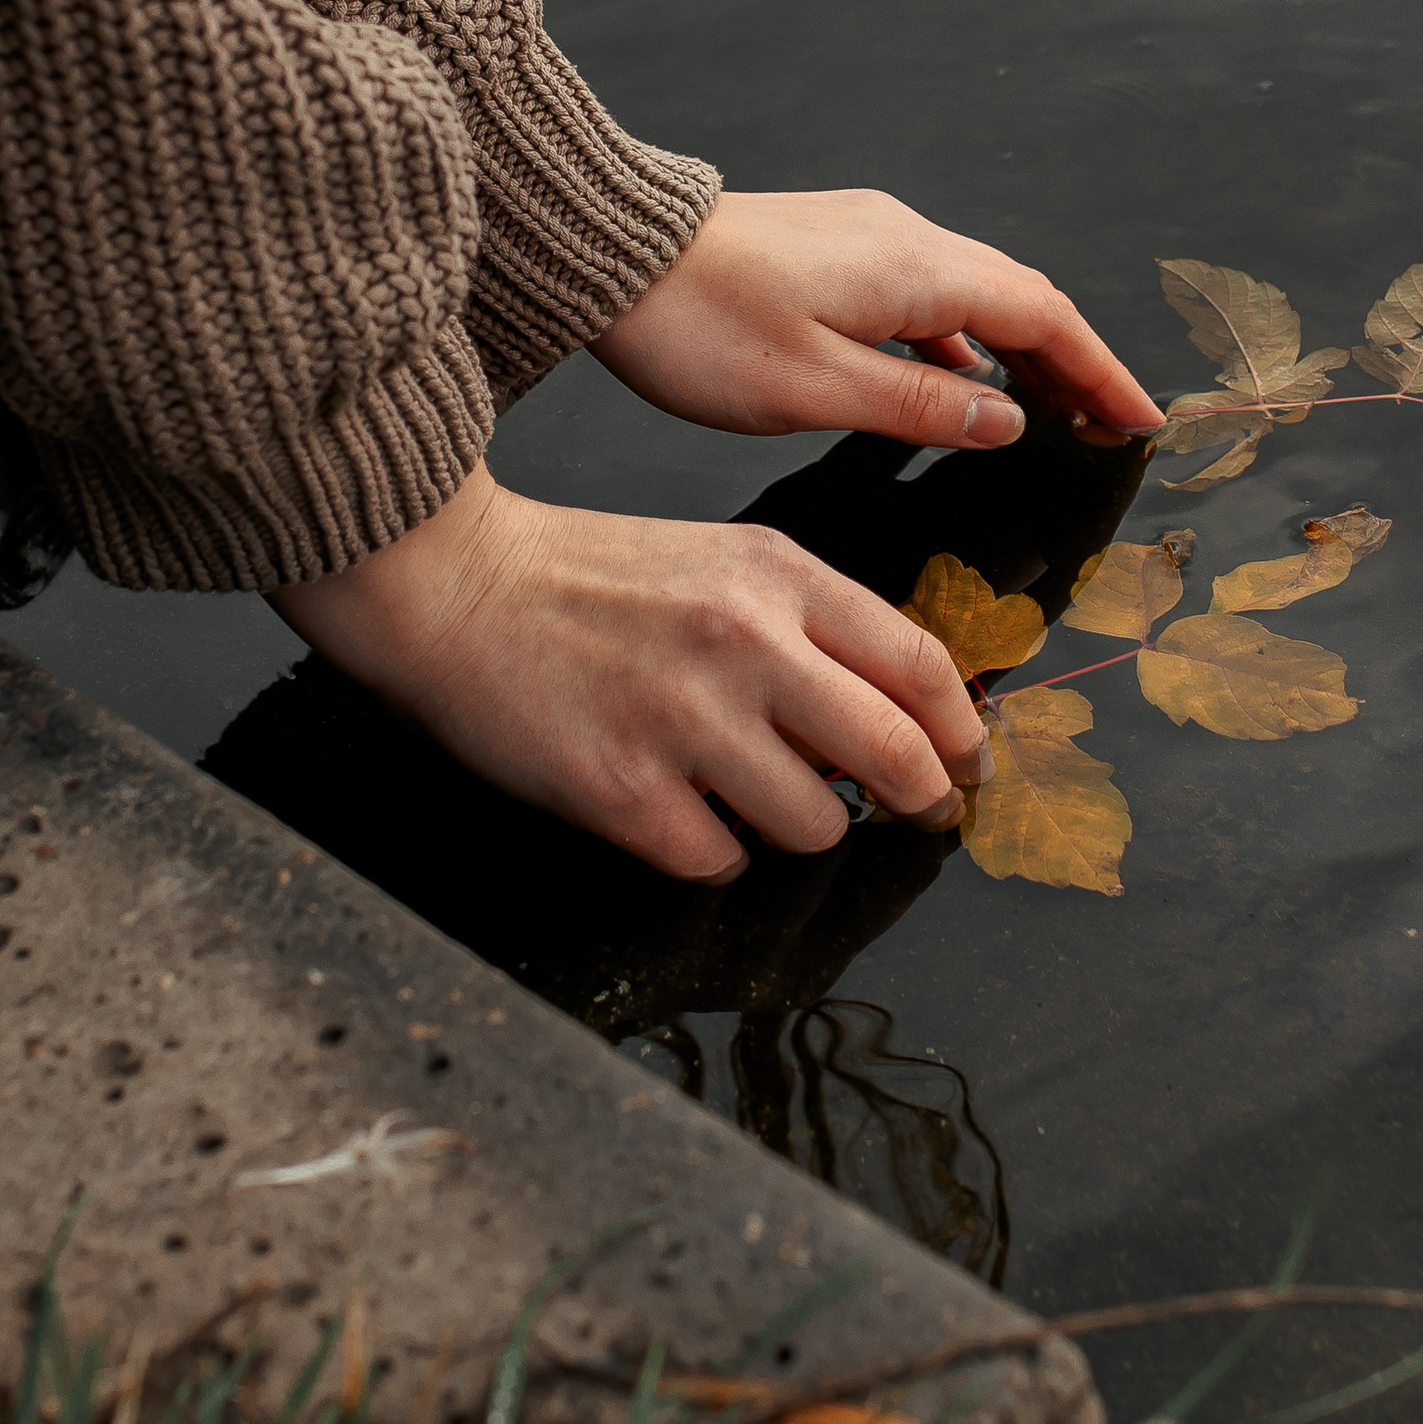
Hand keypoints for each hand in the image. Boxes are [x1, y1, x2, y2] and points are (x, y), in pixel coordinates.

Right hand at [269, 465, 989, 881]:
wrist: (453, 582)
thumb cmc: (585, 577)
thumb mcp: (721, 562)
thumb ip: (811, 625)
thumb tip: (895, 712)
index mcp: (780, 579)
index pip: (921, 665)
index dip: (963, 731)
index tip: (969, 766)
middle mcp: (747, 645)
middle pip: (897, 756)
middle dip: (925, 802)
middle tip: (920, 817)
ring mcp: (687, 721)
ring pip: (816, 825)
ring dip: (797, 826)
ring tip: (745, 793)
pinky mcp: (626, 791)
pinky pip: (719, 861)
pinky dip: (709, 850)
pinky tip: (673, 808)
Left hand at [593, 190, 1164, 448]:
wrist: (610, 258)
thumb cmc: (699, 327)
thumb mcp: (817, 389)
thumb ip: (922, 408)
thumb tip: (1007, 418)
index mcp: (915, 271)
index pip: (1041, 318)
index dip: (1098, 371)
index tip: (1138, 420)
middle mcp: (904, 239)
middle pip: (1019, 299)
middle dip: (1073, 363)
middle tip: (1108, 425)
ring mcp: (867, 237)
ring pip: (973, 296)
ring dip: (1018, 352)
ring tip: (1049, 413)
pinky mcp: (832, 247)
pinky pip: (926, 295)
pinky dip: (961, 341)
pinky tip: (955, 383)